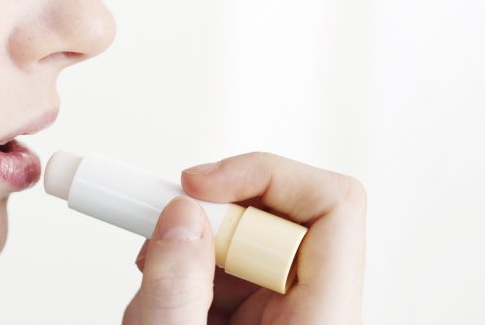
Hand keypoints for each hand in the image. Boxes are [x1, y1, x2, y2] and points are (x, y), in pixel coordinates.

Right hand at [123, 152, 365, 324]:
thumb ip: (176, 286)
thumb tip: (180, 214)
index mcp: (321, 320)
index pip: (333, 207)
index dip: (266, 175)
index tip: (198, 183)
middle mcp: (313, 311)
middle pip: (284, 214)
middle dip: (213, 211)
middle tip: (158, 221)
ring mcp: (287, 315)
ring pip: (251, 237)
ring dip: (193, 240)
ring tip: (151, 272)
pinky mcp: (259, 320)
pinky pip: (231, 265)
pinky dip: (187, 264)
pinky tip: (159, 294)